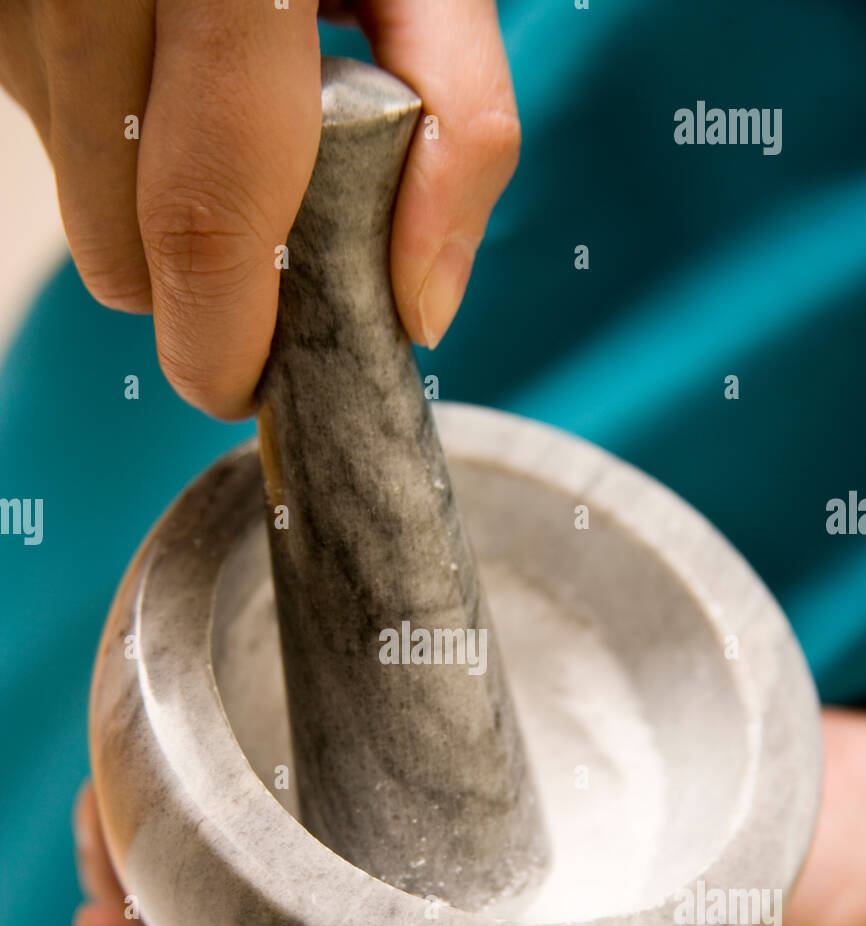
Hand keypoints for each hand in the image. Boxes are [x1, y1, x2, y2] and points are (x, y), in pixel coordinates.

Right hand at [0, 0, 519, 416]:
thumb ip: (458, 134)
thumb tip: (421, 308)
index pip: (209, 216)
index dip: (230, 337)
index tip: (258, 384)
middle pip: (122, 250)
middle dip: (193, 295)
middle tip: (259, 245)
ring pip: (77, 207)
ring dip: (149, 207)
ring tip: (211, 106)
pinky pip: (44, 136)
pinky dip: (108, 141)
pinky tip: (158, 67)